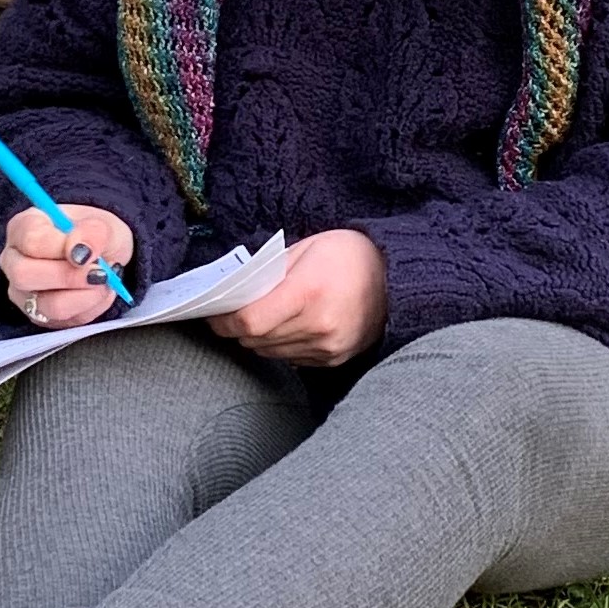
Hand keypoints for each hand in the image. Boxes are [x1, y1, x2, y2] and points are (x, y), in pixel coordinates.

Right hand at [0, 204, 132, 328]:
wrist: (102, 258)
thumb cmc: (95, 237)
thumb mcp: (103, 225)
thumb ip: (93, 232)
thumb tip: (80, 250)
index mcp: (23, 227)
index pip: (30, 239)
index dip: (60, 248)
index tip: (88, 252)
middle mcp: (14, 261)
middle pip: (24, 275)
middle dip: (69, 277)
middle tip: (98, 272)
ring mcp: (22, 293)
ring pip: (46, 305)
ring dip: (84, 296)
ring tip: (103, 282)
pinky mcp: (38, 317)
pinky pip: (62, 322)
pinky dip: (88, 309)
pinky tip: (97, 293)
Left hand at [209, 228, 386, 368]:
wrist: (394, 276)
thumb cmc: (346, 254)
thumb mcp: (304, 248)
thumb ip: (268, 275)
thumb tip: (234, 297)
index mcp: (308, 292)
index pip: (249, 321)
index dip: (224, 321)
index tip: (214, 315)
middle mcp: (319, 325)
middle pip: (256, 339)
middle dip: (238, 328)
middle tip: (230, 313)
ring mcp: (328, 347)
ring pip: (270, 352)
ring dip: (257, 339)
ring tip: (259, 318)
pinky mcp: (334, 359)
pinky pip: (291, 358)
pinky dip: (280, 345)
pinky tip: (287, 326)